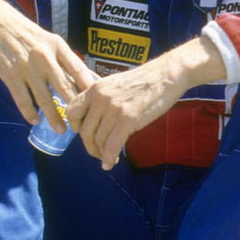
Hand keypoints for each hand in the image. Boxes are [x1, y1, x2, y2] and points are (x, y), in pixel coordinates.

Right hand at [0, 0, 94, 128]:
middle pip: (64, 87)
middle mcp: (44, 57)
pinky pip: (22, 99)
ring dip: (53, 117)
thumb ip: (68, 61)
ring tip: (61, 129)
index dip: (88, 90)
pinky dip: (29, 112)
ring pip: (43, 97)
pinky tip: (34, 121)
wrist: (1, 26)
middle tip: (81, 125)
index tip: (95, 106)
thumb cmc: (33, 38)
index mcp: (59, 47)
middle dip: (74, 108)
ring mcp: (27, 67)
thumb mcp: (53, 42)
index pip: (78, 71)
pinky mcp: (10, 75)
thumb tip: (87, 83)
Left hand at [66, 37, 224, 170]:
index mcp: (95, 88)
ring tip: (108, 158)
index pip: (72, 111)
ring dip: (102, 154)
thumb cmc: (145, 80)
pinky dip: (109, 158)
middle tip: (98, 153)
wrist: (166, 75)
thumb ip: (102, 99)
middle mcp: (100, 98)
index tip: (84, 133)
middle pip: (85, 131)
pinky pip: (112, 145)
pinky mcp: (128, 119)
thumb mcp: (115, 83)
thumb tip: (96, 120)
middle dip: (90, 146)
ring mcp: (113, 109)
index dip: (76, 126)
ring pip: (99, 140)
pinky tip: (110, 163)